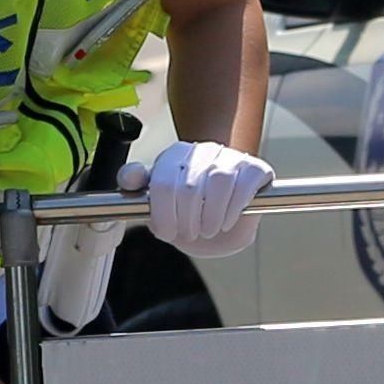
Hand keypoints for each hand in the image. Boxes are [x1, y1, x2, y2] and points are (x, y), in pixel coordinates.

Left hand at [138, 138, 270, 256]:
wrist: (222, 223)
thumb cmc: (188, 214)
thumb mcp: (158, 207)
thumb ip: (137, 190)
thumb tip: (129, 178)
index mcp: (174, 156)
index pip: (162, 183)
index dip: (163, 215)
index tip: (167, 232)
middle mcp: (202, 151)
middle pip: (189, 186)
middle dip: (186, 220)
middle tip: (189, 233)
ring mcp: (230, 157)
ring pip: (219, 181)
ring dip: (211, 216)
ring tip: (208, 229)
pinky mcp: (254, 168)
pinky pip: (244, 185)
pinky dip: (233, 210)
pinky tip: (226, 222)